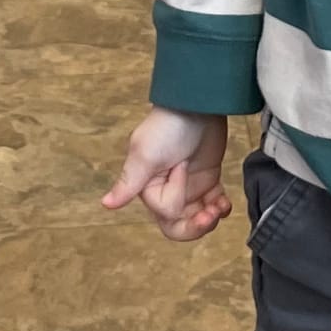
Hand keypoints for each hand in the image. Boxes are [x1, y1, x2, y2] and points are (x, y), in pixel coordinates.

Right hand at [102, 106, 231, 241]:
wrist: (198, 103)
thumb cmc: (168, 126)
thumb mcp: (145, 153)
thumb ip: (129, 182)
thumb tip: (106, 204)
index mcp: (150, 188)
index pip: (164, 214)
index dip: (175, 199)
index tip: (181, 168)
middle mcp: (168, 191)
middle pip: (178, 226)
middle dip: (194, 227)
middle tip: (209, 215)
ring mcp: (189, 186)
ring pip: (197, 219)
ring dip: (210, 219)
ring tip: (219, 206)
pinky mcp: (207, 179)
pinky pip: (212, 206)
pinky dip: (220, 209)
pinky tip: (225, 201)